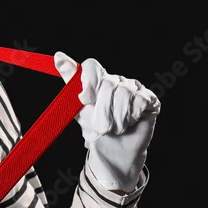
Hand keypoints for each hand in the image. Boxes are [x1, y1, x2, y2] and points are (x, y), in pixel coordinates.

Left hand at [54, 52, 160, 192]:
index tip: (85, 99)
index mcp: (97, 81)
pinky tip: (130, 122)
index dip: (89, 81)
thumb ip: (70, 83)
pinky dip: (132, 116)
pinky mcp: (148, 98)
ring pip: (124, 92)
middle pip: (108, 83)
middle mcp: (115, 81)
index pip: (92, 66)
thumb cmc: (95, 130)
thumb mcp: (78, 109)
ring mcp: (133, 88)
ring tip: (115, 127)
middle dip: (102, 109)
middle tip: (102, 125)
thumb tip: (58, 56)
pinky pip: (140, 99)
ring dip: (117, 116)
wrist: (113, 151)